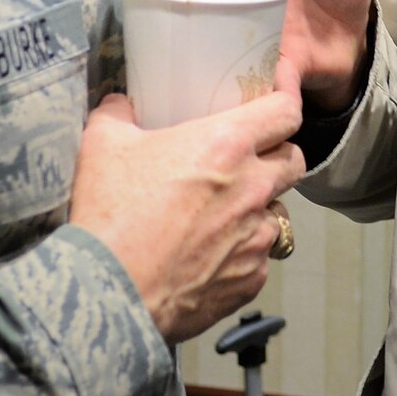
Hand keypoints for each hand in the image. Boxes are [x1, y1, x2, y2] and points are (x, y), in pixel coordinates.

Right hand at [71, 90, 305, 342]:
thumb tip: (120, 104)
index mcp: (226, 144)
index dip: (284, 102)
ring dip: (257, 209)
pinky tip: (206, 255)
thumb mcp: (102, 145)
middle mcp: (253, 188)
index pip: (287, 111)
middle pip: (294, 160)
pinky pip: (259, 257)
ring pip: (278, 212)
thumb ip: (117, 113)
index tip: (273, 101)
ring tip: (219, 215)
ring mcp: (257, 237)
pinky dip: (240, 252)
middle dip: (276, 156)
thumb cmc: (110, 216)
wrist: (109, 294)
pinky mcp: (253, 278)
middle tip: (245, 160)